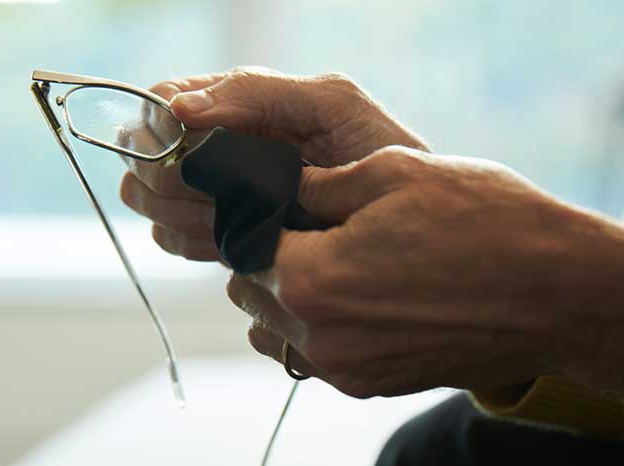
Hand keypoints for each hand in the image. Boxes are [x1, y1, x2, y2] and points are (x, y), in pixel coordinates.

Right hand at [119, 67, 428, 260]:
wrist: (407, 227)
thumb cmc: (379, 152)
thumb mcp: (332, 104)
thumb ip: (258, 92)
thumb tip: (180, 107)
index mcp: (236, 102)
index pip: (159, 101)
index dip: (158, 126)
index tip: (187, 151)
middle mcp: (213, 143)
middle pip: (140, 152)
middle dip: (167, 177)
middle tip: (216, 194)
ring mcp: (210, 191)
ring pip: (147, 198)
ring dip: (179, 212)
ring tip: (233, 219)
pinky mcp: (216, 233)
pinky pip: (170, 237)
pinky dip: (190, 242)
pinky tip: (230, 243)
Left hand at [228, 145, 623, 396]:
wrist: (558, 293)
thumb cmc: (485, 225)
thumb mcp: (394, 174)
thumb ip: (320, 183)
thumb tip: (286, 184)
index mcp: (309, 279)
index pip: (243, 251)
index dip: (260, 223)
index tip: (286, 207)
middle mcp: (317, 335)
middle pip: (252, 294)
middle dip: (269, 261)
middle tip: (313, 232)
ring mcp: (344, 368)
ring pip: (277, 330)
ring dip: (289, 298)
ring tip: (339, 264)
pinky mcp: (371, 385)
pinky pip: (316, 354)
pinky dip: (321, 327)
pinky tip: (366, 295)